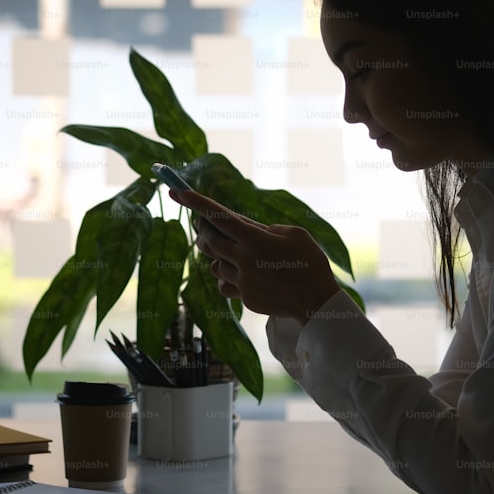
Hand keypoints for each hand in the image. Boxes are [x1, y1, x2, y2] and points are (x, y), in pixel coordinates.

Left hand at [169, 189, 340, 324]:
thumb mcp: (296, 234)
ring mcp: (242, 280)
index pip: (219, 216)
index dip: (197, 202)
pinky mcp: (244, 297)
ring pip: (214, 265)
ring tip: (233, 254)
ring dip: (218, 256)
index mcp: (255, 239)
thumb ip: (269, 229)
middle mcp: (243, 259)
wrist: (316, 302)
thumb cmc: (311, 263)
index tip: (178, 192)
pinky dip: (227, 279)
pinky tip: (240, 277)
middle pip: (209, 241)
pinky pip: (224, 285)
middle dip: (203, 231)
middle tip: (202, 225)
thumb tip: (251, 232)